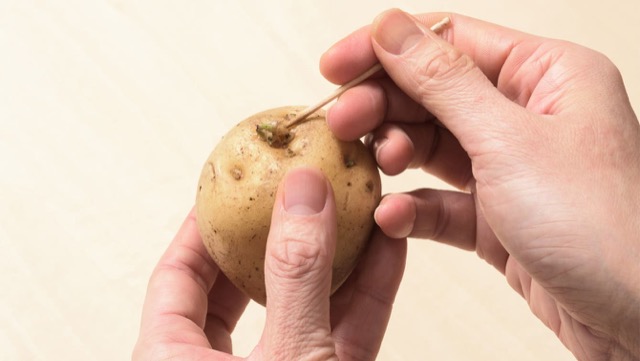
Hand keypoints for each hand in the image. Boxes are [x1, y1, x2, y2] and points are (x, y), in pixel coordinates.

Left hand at [133, 167, 405, 359]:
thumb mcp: (289, 355)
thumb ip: (296, 276)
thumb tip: (305, 192)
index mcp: (175, 359)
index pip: (179, 274)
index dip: (205, 221)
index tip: (234, 179)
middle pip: (242, 284)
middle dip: (276, 232)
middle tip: (297, 187)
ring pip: (306, 306)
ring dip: (339, 255)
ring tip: (356, 202)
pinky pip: (349, 332)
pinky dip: (371, 293)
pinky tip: (388, 247)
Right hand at [320, 9, 639, 359]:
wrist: (637, 322)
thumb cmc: (603, 228)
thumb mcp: (509, 141)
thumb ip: (443, 82)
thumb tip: (392, 29)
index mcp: (546, 76)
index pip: (450, 42)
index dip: (387, 49)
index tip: (336, 66)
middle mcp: (527, 117)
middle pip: (433, 93)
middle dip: (383, 107)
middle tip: (342, 122)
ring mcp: (510, 168)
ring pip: (431, 146)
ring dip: (395, 155)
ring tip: (375, 165)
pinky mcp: (496, 218)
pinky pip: (440, 201)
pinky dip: (413, 208)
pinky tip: (394, 218)